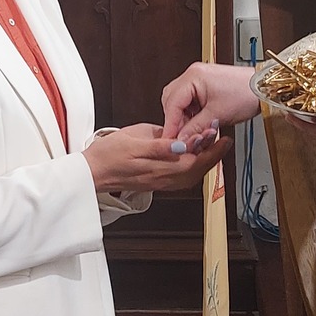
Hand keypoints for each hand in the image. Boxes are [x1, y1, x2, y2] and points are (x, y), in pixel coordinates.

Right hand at [83, 123, 233, 193]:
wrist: (91, 172)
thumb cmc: (108, 154)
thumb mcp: (133, 140)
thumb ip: (160, 143)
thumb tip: (182, 143)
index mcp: (160, 166)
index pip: (194, 158)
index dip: (209, 146)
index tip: (219, 133)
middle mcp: (164, 178)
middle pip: (198, 168)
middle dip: (213, 154)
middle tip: (224, 139)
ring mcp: (161, 183)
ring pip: (192, 174)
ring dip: (206, 161)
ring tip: (214, 146)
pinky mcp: (157, 182)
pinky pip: (183, 177)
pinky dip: (194, 168)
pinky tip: (195, 160)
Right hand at [162, 63, 261, 144]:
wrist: (264, 88)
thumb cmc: (246, 94)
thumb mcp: (218, 115)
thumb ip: (195, 128)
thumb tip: (181, 141)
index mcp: (193, 76)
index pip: (172, 103)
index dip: (170, 124)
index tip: (170, 140)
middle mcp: (193, 74)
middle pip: (171, 101)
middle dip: (175, 120)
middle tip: (181, 137)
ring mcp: (198, 78)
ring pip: (179, 102)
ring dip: (183, 117)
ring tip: (193, 131)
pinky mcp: (204, 85)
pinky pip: (189, 101)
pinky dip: (191, 113)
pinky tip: (198, 123)